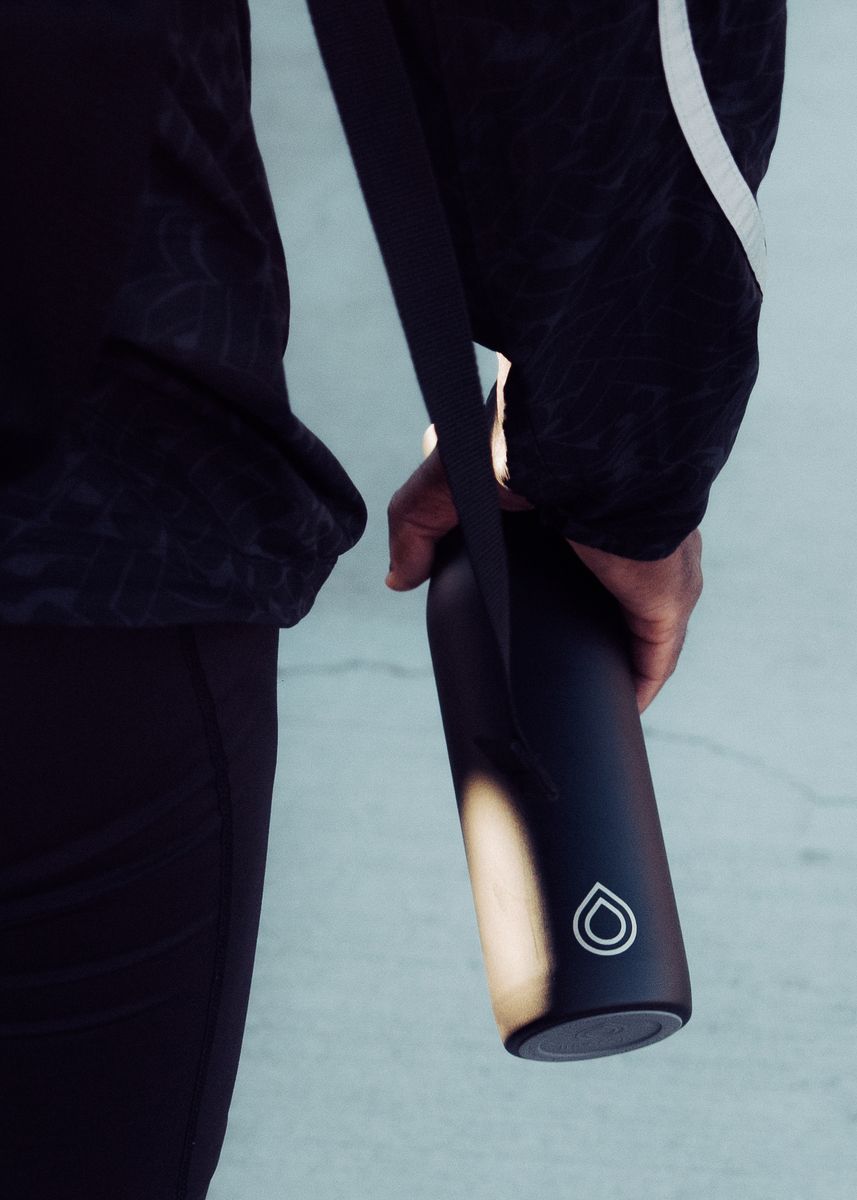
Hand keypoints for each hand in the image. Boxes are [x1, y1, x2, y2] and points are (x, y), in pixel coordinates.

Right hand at [386, 351, 702, 712]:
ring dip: (612, 663)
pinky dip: (635, 686)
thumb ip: (418, 526)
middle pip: (607, 598)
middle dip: (582, 633)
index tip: (523, 619)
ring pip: (634, 630)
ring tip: (579, 702)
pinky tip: (615, 714)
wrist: (579, 444)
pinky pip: (655, 657)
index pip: (571, 553)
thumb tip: (396, 577)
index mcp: (582, 501)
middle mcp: (625, 535)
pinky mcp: (666, 598)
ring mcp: (654, 568)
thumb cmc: (521, 443)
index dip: (549, 588)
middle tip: (546, 673)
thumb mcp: (449, 484)